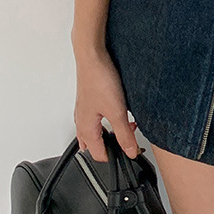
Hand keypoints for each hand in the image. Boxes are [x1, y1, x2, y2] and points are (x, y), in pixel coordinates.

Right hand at [73, 47, 138, 161]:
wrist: (93, 56)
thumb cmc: (99, 80)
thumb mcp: (117, 111)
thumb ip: (124, 133)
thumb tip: (130, 151)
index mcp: (85, 130)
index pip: (99, 155)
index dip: (116, 157)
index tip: (131, 151)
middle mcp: (82, 122)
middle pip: (96, 144)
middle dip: (114, 144)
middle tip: (130, 136)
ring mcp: (85, 110)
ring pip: (98, 130)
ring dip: (113, 130)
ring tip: (128, 122)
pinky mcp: (91, 99)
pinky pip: (99, 117)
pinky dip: (111, 118)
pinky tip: (120, 109)